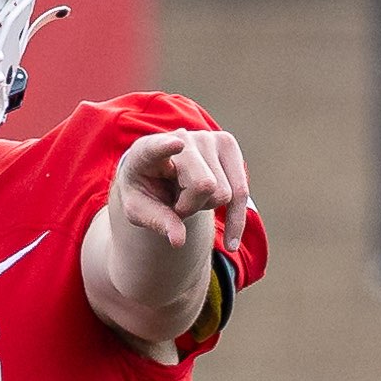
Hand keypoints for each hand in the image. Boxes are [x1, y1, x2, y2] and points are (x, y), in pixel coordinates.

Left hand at [107, 128, 247, 251]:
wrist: (159, 172)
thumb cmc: (146, 190)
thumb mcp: (139, 209)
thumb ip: (156, 221)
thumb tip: (179, 241)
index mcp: (147, 151)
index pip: (157, 148)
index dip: (166, 147)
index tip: (177, 144)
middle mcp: (181, 137)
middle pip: (204, 185)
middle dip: (191, 207)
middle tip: (175, 202)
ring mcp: (208, 138)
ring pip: (224, 193)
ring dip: (206, 206)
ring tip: (189, 194)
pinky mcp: (228, 145)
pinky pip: (241, 192)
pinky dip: (236, 221)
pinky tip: (230, 244)